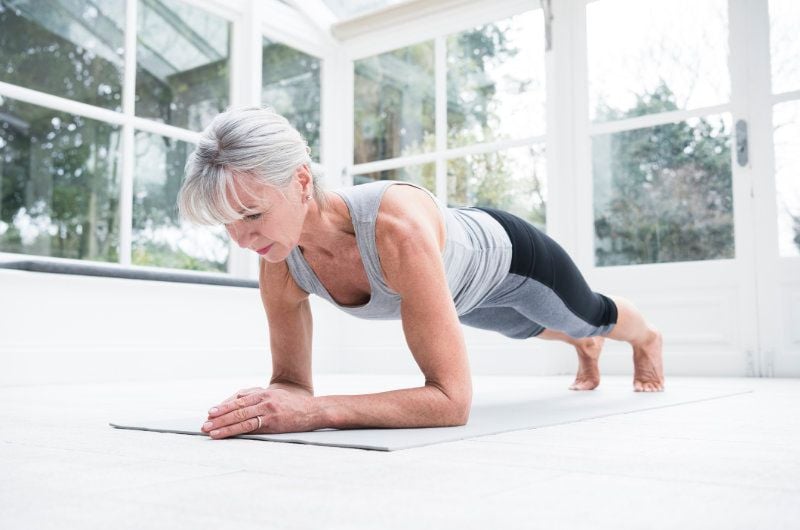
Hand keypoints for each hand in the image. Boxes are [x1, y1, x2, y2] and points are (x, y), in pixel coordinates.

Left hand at [200, 388, 319, 438]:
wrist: (314, 410)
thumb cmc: (294, 406)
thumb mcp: (275, 397)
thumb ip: (258, 398)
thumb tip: (238, 402)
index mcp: (263, 393)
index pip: (238, 399)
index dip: (223, 406)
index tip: (210, 413)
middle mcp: (264, 399)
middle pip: (236, 408)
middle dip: (218, 417)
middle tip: (204, 424)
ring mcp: (268, 410)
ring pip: (240, 417)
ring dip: (222, 425)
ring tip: (210, 431)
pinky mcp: (273, 422)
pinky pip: (250, 426)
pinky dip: (235, 430)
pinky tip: (225, 434)